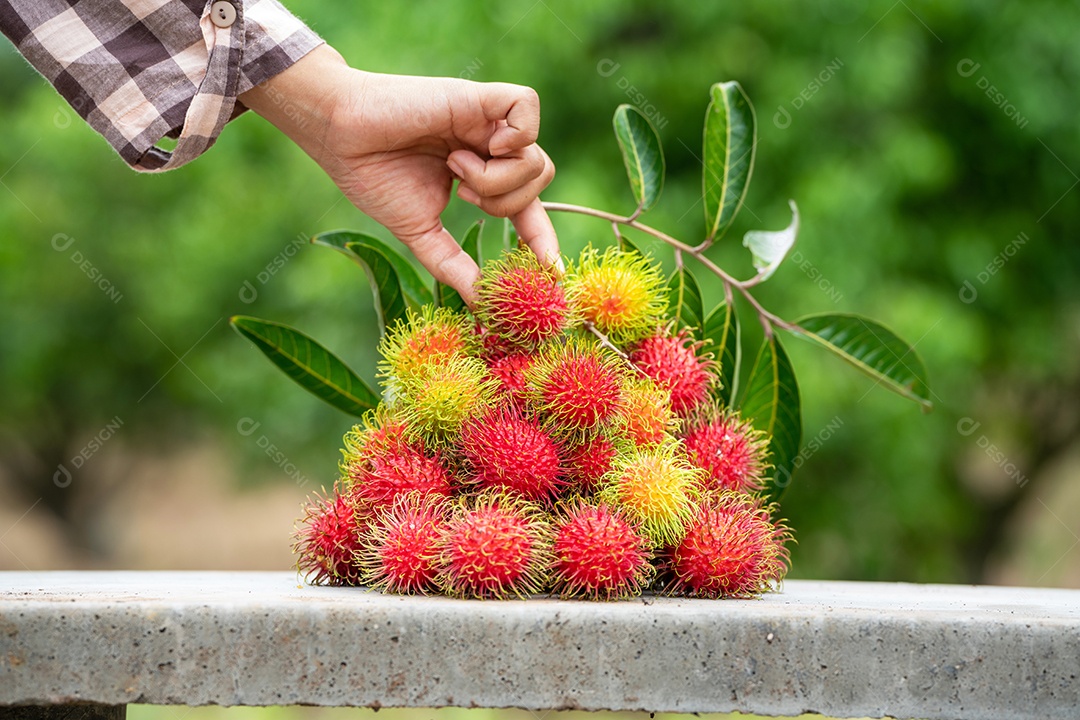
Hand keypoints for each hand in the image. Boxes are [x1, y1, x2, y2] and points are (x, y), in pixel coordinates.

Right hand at [240, 45, 557, 305]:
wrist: (340, 136)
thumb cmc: (372, 176)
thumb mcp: (419, 231)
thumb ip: (453, 266)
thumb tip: (481, 305)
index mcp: (479, 174)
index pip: (528, 209)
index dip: (542, 240)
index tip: (551, 273)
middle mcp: (490, 147)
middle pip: (541, 180)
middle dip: (508, 204)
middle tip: (465, 194)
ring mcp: (487, 121)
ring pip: (536, 157)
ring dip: (497, 178)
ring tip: (455, 165)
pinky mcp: (479, 96)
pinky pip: (527, 107)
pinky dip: (514, 134)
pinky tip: (479, 144)